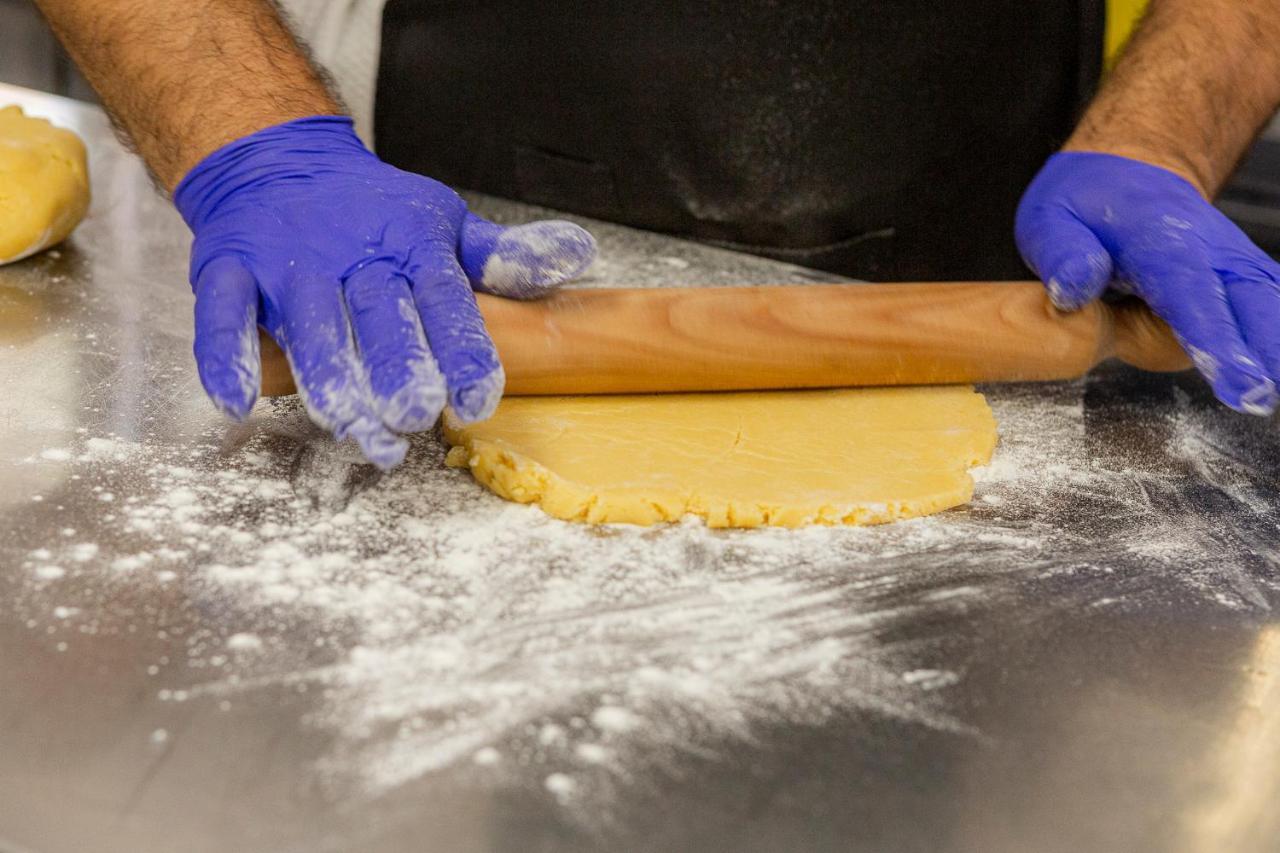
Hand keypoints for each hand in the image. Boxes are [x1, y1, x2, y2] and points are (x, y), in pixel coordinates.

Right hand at [174, 116, 595, 467]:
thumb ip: (503, 256)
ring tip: (352, 426)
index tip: (480, 399)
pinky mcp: (228, 268)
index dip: (463, 349)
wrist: (279, 160)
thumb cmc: (374, 211)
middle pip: (377, 315)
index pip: (444, 299)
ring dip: (328, 378)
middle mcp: (351, 256)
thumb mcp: (444, 224)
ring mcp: (287, 263)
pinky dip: (225, 355)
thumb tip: (577, 255)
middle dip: (396, 365)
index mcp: (409, 245)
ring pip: (308, 325)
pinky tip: (238, 403)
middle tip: (415, 414)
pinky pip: (222, 313)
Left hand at [1016, 151, 1279, 415]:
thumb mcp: (1051, 219)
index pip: (1192, 293)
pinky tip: (1270, 372)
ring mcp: (1234, 264)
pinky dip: (1272, 338)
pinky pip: (1268, 310)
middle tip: (1261, 399)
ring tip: (1267, 396)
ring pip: (1270, 305)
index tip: (1237, 381)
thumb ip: (1062, 253)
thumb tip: (1073, 290)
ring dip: (1274, 348)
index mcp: (1160, 240)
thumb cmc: (1086, 206)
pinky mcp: (1244, 279)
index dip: (1215, 338)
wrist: (1125, 176)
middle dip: (1263, 350)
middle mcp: (1211, 250)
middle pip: (1251, 302)